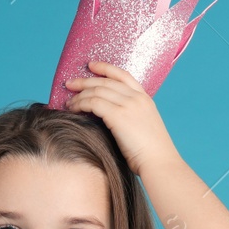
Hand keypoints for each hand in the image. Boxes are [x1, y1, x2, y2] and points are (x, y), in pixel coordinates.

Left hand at [62, 61, 179, 176]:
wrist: (159, 163)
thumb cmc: (150, 154)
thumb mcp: (143, 127)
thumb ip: (129, 117)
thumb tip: (108, 117)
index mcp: (145, 99)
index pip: (123, 75)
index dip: (105, 68)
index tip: (91, 66)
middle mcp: (137, 98)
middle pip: (105, 81)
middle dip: (84, 81)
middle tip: (69, 84)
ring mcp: (128, 105)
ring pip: (97, 91)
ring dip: (79, 95)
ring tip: (69, 102)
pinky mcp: (119, 115)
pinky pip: (93, 103)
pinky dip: (80, 104)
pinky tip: (74, 110)